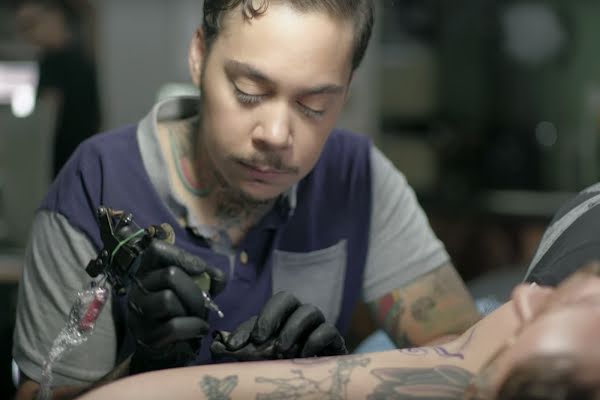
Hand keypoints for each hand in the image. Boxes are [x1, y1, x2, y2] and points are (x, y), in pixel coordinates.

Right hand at [127, 240, 225, 371]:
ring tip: (197, 317)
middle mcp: (138, 289)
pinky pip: (173, 326)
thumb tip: (215, 276)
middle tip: (202, 304)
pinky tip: (199, 329)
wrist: (172, 349)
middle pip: (170, 275)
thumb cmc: (185, 311)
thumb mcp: (197, 289)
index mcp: (149, 272)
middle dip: (195, 291)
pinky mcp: (144, 337)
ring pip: (168, 299)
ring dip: (193, 309)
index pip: (156, 250)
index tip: (200, 269)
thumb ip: (207, 278)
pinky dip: (194, 327)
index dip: (181, 255)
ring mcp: (138, 313)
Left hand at [210, 291, 346, 360]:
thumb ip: (240, 351)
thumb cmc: (284, 370)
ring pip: (310, 310)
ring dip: (292, 328)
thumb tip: (216, 344)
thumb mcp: (258, 361)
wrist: (312, 387)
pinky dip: (315, 340)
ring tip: (282, 349)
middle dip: (271, 315)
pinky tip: (303, 356)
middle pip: (287, 298)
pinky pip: (328, 330)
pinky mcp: (335, 343)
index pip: (264, 311)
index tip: (233, 346)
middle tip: (260, 339)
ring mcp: (318, 327)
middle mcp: (299, 317)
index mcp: (281, 318)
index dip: (247, 326)